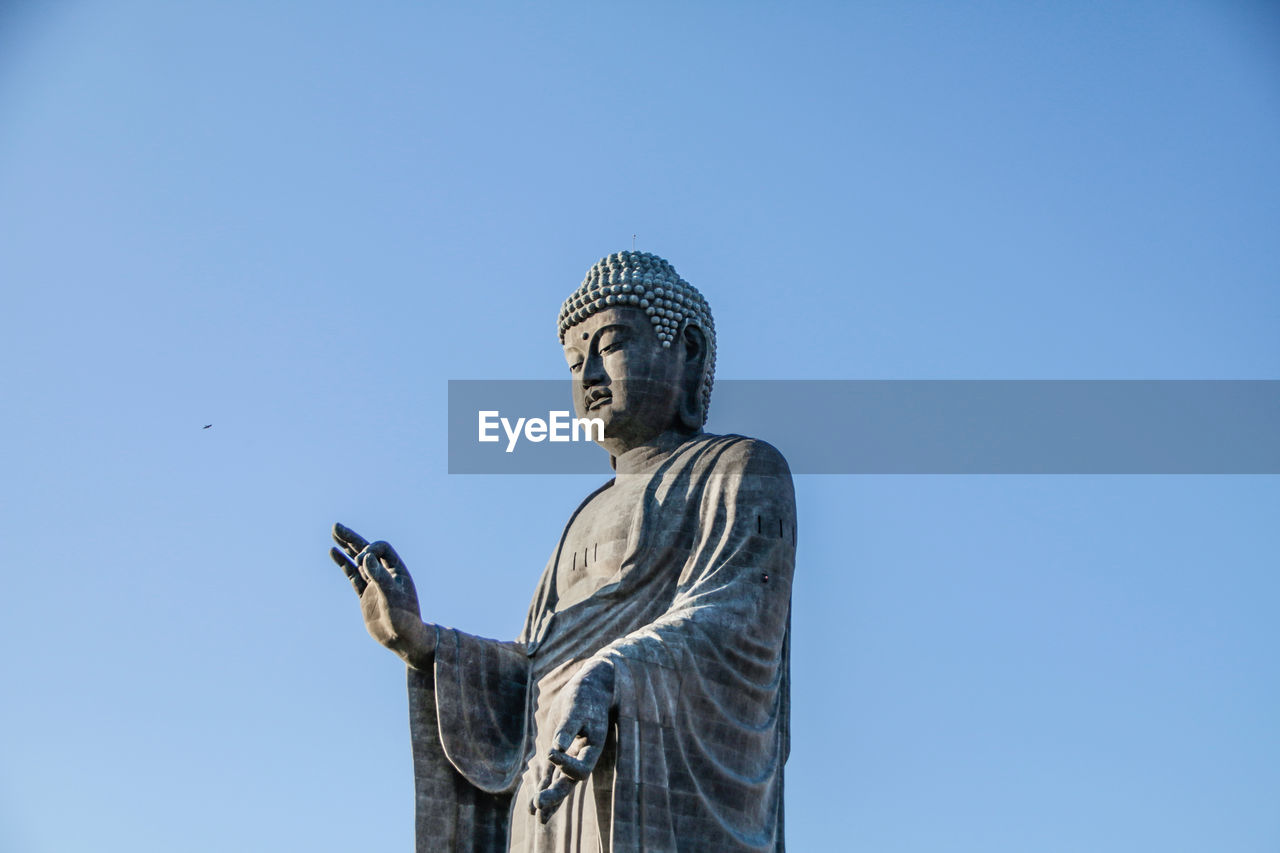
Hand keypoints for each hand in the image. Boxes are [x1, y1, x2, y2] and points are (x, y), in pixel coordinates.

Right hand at [331, 522, 435, 667]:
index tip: (362, 561)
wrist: (402, 639)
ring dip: (346, 547)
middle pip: (367, 550)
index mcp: (396, 570)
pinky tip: (334, 552)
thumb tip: (365, 556)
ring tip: (334, 533)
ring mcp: (374, 583)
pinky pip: (352, 576)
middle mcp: (385, 574)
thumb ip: (379, 576)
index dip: (370, 549)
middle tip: (336, 526)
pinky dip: (343, 564)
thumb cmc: (403, 618)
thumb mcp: (392, 596)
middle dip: (353, 538)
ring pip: (358, 561)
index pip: (381, 549)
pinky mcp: (365, 595)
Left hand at [531, 658, 614, 823]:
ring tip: (533, 811)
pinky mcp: (557, 754)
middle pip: (569, 784)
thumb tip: (557, 748)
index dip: (566, 765)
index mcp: (592, 749)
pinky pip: (550, 777)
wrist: (589, 689)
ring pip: (559, 784)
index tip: (552, 751)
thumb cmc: (585, 696)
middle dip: (555, 796)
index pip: (581, 770)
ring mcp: (570, 758)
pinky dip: (541, 789)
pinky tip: (532, 807)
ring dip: (547, 798)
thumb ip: (568, 728)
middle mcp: (582, 758)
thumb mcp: (577, 708)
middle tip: (538, 804)